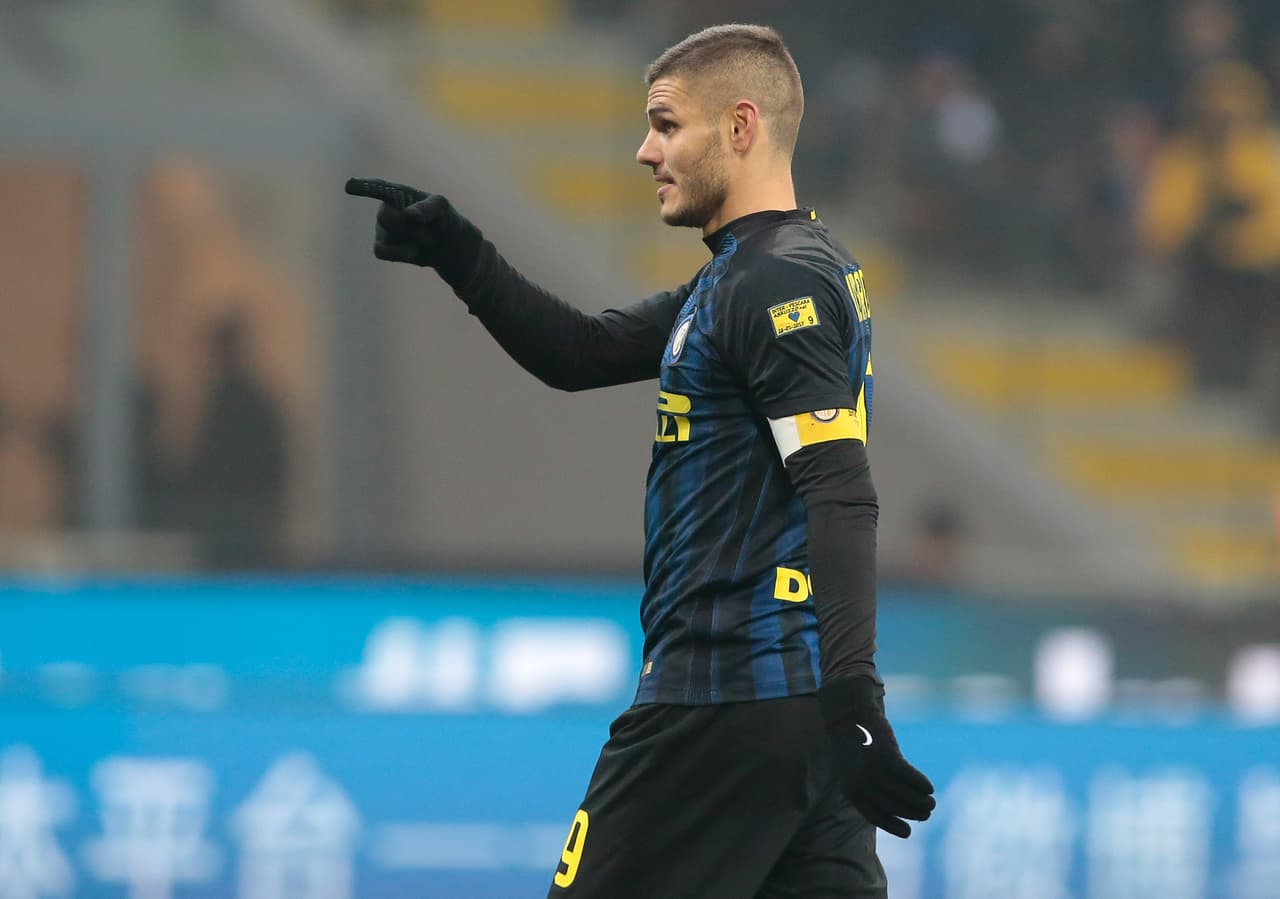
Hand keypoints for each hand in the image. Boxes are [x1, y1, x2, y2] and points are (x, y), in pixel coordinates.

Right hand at [344, 177, 481, 284]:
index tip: (350, 186)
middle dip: (407, 226)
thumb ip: (427, 207)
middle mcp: (386, 208)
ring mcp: (382, 228)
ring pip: (387, 236)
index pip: (378, 188)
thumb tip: (409, 215)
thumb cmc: (443, 218)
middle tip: (426, 228)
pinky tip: (414, 251)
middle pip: (384, 217)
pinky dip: (399, 253)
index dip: (364, 187)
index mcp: (397, 192)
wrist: (447, 245)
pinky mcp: (382, 247)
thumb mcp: (442, 207)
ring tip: (426, 239)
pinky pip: (380, 251)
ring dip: (410, 240)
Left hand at [818, 675, 935, 837]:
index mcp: (850, 791)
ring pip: (904, 793)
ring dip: (921, 801)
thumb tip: (895, 809)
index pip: (875, 816)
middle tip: (927, 812)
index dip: (893, 826)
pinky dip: (921, 783)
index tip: (908, 832)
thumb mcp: (853, 771)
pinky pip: (909, 776)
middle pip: (894, 806)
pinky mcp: (886, 756)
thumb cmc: (853, 745)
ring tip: (931, 802)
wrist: (847, 715)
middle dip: (913, 812)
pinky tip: (929, 788)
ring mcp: (873, 770)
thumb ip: (869, 789)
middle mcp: (861, 784)